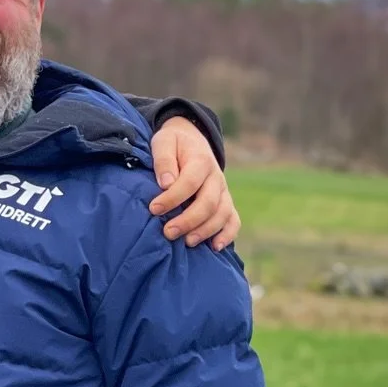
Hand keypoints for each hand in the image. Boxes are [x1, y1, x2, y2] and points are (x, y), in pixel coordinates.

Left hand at [148, 119, 239, 249]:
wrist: (191, 139)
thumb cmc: (173, 143)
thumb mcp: (164, 142)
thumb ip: (164, 160)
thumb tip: (166, 183)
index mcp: (201, 161)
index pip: (190, 182)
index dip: (172, 198)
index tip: (153, 209)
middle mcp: (216, 178)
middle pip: (208, 203)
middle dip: (188, 220)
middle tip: (168, 232)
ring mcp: (223, 192)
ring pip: (222, 214)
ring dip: (206, 230)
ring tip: (187, 242)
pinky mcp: (225, 202)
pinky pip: (233, 220)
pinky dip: (227, 235)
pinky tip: (215, 247)